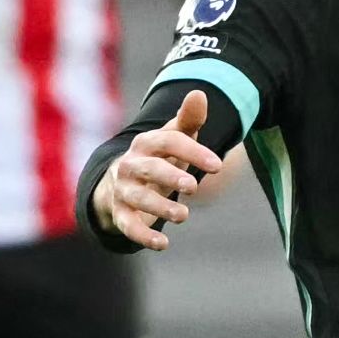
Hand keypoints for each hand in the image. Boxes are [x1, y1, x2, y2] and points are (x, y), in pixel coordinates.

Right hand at [93, 91, 220, 251]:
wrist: (123, 180)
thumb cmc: (160, 156)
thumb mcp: (175, 137)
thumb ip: (189, 119)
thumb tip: (199, 93)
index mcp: (147, 143)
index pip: (168, 142)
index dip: (193, 152)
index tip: (218, 165)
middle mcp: (132, 164)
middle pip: (149, 168)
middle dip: (169, 176)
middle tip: (193, 186)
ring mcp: (123, 189)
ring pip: (138, 197)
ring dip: (159, 207)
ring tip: (183, 215)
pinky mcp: (120, 213)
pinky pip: (128, 225)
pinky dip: (142, 235)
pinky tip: (163, 244)